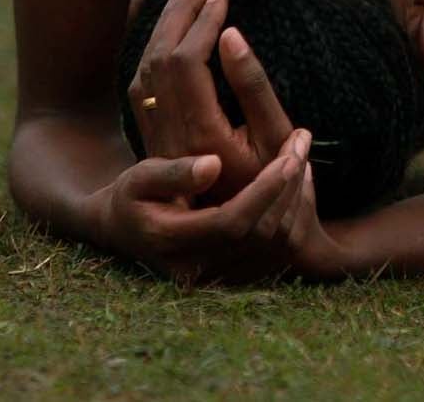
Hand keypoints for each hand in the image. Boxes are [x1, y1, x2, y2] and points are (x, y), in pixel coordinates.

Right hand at [91, 131, 322, 284]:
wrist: (123, 231)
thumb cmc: (131, 196)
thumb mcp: (140, 176)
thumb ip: (173, 173)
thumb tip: (213, 165)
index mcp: (171, 243)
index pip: (232, 223)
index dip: (265, 191)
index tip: (286, 156)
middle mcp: (197, 270)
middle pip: (260, 235)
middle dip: (287, 188)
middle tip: (300, 144)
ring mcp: (217, 280)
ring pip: (275, 247)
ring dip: (295, 202)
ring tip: (300, 159)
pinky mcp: (233, 279)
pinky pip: (275, 252)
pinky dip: (291, 217)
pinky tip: (293, 184)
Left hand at [127, 0, 295, 201]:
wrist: (249, 236)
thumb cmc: (275, 184)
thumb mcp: (278, 138)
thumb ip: (253, 86)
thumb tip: (230, 35)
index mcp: (201, 134)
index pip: (187, 61)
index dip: (202, 21)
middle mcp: (170, 135)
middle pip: (160, 57)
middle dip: (179, 13)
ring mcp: (158, 138)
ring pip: (145, 68)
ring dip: (162, 26)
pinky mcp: (155, 139)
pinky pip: (141, 82)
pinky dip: (151, 47)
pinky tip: (166, 28)